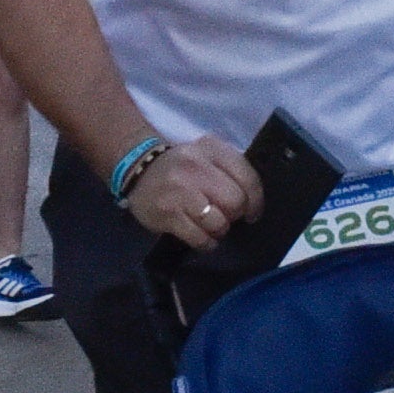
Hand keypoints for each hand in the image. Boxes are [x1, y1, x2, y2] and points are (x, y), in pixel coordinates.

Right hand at [124, 134, 260, 250]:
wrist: (137, 169)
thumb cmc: (181, 167)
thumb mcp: (207, 156)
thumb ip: (231, 172)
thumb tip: (253, 204)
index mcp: (212, 149)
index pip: (248, 178)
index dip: (256, 201)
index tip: (252, 212)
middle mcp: (196, 167)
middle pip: (235, 202)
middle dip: (234, 215)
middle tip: (225, 216)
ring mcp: (180, 190)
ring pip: (219, 223)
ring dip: (219, 230)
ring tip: (210, 226)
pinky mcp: (167, 213)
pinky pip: (199, 238)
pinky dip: (206, 243)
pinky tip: (202, 238)